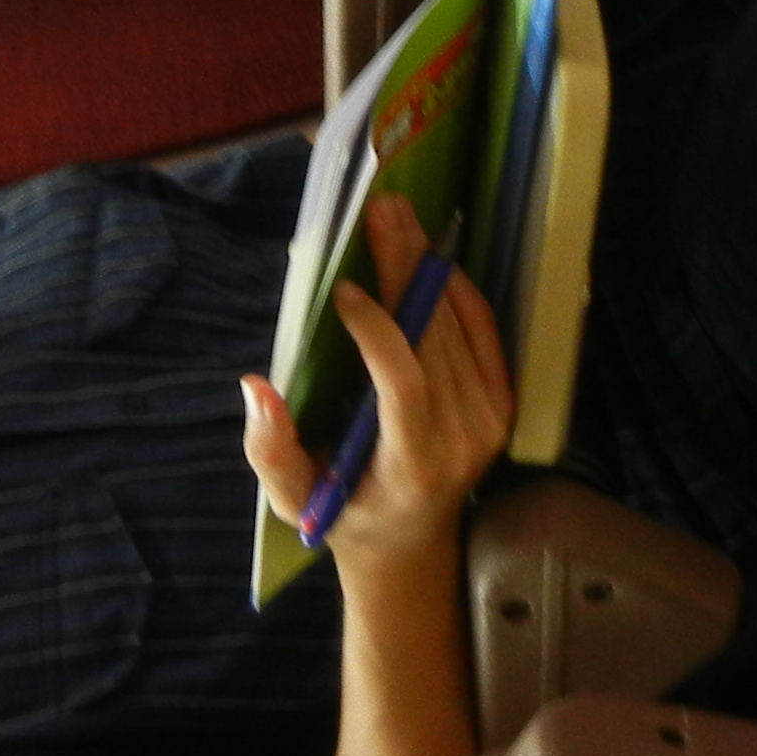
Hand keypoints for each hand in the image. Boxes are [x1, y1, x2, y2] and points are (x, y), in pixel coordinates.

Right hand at [238, 194, 509, 571]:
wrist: (411, 544)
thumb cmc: (342, 513)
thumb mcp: (292, 497)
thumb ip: (271, 448)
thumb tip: (256, 385)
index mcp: (411, 464)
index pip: (404, 384)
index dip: (378, 332)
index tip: (344, 290)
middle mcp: (461, 441)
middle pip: (433, 338)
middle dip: (403, 269)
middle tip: (379, 211)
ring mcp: (487, 421)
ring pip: (456, 325)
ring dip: (424, 265)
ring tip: (396, 216)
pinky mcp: (500, 404)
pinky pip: (481, 332)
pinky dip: (455, 289)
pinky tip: (428, 254)